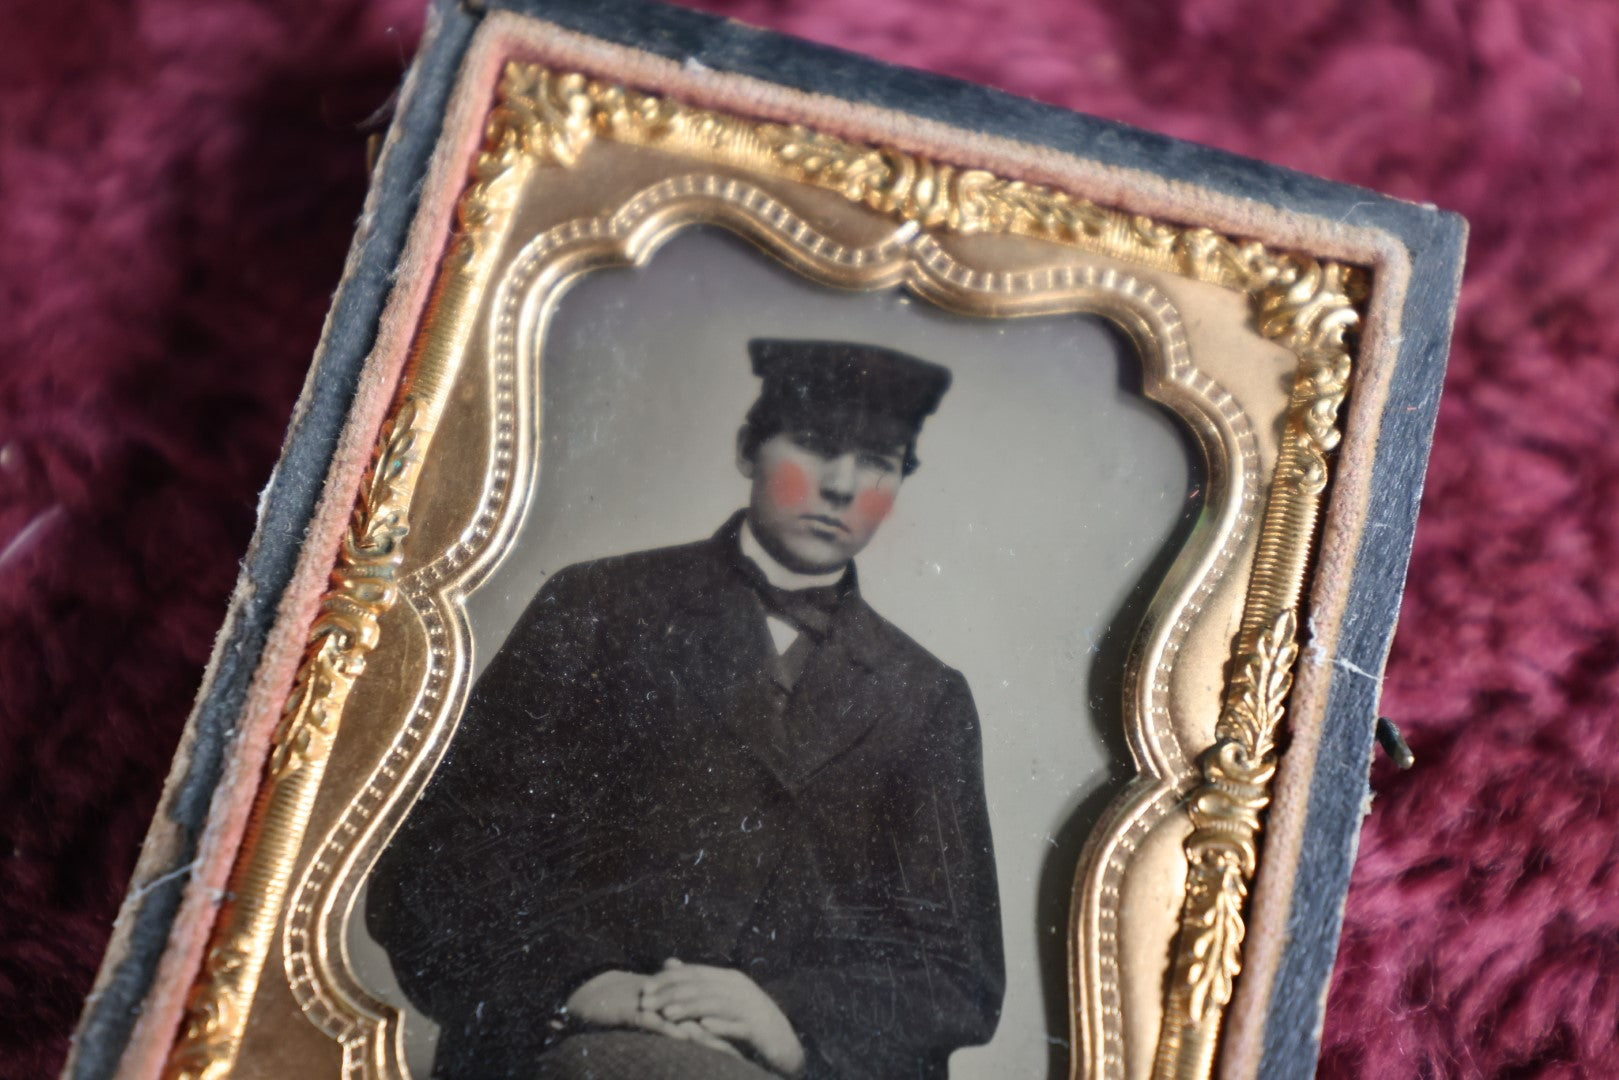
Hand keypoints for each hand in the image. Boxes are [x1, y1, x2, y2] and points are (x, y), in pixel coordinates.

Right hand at [563, 970, 742, 1057]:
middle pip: (703, 1019)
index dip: (728, 1030)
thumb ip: (674, 1025)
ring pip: (684, 1022)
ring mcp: (652, 1007)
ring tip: (729, 1051)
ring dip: (706, 1036)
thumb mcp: (653, 1017)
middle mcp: (669, 1004)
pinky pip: (654, 1022)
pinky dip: (671, 1030)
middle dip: (726, 1036)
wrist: (591, 994)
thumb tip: (694, 1039)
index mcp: (677, 1004)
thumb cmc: (623, 1008)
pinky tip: (686, 1039)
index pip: (707, 1017)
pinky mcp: (633, 1011)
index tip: (751, 1045)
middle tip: (750, 1052)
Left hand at [641, 959, 805, 1076]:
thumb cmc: (746, 1020)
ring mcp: (750, 1006)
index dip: (667, 980)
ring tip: (668, 1015)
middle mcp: (739, 987)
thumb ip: (697, 982)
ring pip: (715, 1004)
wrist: (782, 1043)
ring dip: (690, 1009)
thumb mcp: (721, 998)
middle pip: (700, 987)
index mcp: (729, 978)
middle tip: (647, 1003)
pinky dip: (720, 1025)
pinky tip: (703, 1026)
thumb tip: (670, 963)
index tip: (644, 989)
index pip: (693, 973)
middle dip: (671, 994)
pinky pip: (737, 1026)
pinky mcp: (759, 1028)